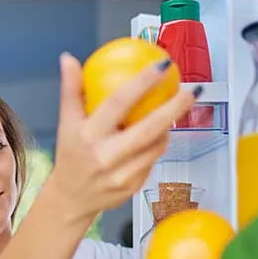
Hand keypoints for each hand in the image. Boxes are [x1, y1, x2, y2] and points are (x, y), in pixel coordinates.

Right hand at [46, 52, 199, 222]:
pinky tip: (162, 133)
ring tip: (178, 108)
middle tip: (191, 90)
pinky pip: (153, 160)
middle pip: (149, 128)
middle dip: (174, 107)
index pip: (118, 103)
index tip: (161, 66)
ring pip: (156, 145)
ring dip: (169, 126)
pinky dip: (158, 145)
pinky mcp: (133, 187)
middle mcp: (106, 156)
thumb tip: (69, 59)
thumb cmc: (70, 155)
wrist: (70, 199)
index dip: (142, 82)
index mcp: (89, 135)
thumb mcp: (65, 122)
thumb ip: (71, 89)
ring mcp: (122, 174)